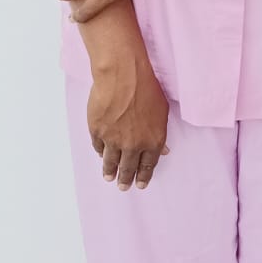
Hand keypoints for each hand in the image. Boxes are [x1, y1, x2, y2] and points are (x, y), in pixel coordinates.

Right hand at [87, 59, 171, 190]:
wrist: (123, 76)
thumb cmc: (147, 88)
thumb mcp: (162, 112)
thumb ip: (161, 133)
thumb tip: (164, 150)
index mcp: (153, 141)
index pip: (148, 166)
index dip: (143, 176)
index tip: (140, 184)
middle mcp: (133, 145)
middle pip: (128, 168)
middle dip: (126, 179)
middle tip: (123, 187)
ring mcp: (113, 140)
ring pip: (111, 161)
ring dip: (110, 171)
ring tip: (109, 177)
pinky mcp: (97, 131)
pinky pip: (98, 146)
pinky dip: (100, 152)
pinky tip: (101, 155)